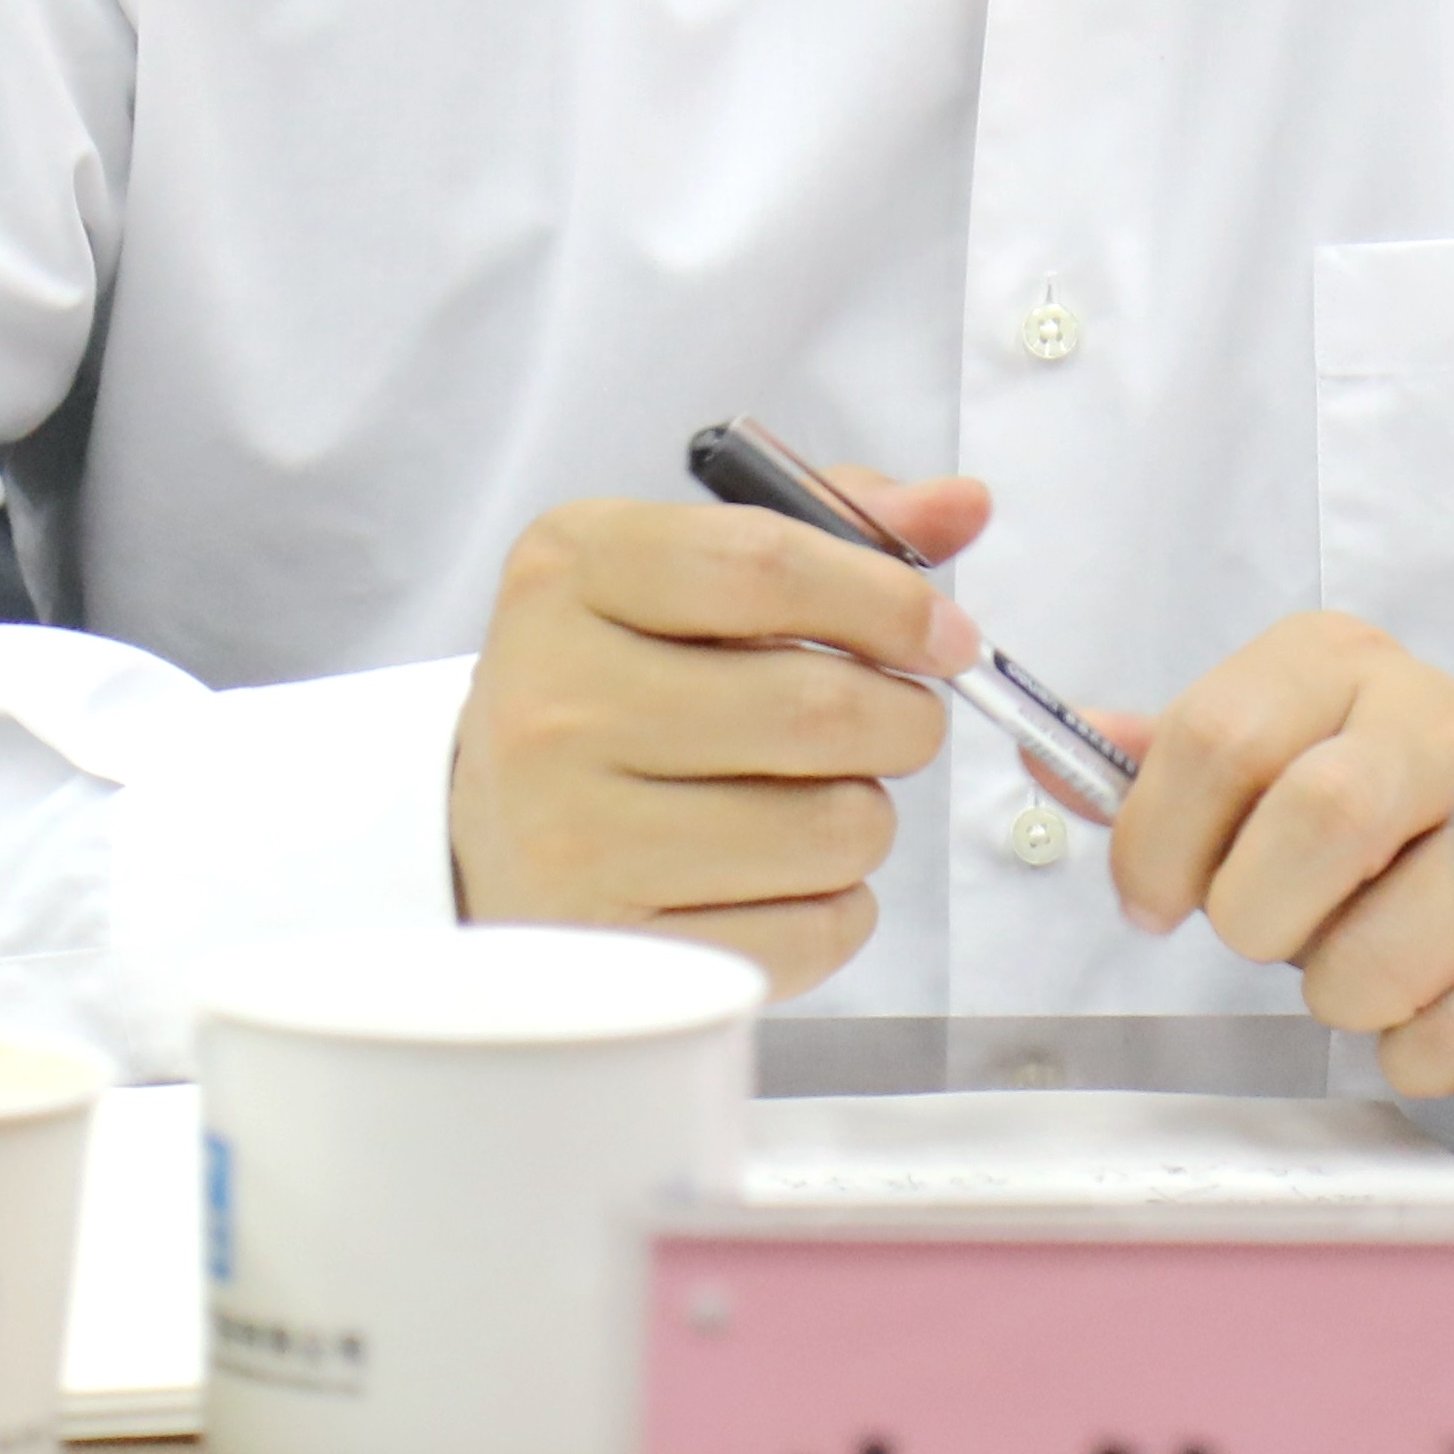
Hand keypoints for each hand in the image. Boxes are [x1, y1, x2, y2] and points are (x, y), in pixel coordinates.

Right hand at [450, 467, 987, 996]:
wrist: (491, 828)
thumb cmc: (617, 686)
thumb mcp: (686, 572)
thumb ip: (830, 530)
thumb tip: (963, 505)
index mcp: (571, 574)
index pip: (765, 565)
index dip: (889, 600)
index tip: (944, 634)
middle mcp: (555, 700)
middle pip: (818, 706)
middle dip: (902, 718)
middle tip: (892, 722)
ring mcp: (575, 833)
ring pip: (835, 828)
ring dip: (866, 814)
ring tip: (812, 798)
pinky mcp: (623, 949)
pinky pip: (815, 932)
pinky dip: (835, 903)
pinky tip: (781, 874)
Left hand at [1099, 613, 1453, 1097]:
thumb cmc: (1372, 802)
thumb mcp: (1270, 752)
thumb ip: (1168, 762)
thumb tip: (1045, 759)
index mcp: (1336, 662)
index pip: (1215, 735)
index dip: (1158, 841)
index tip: (1154, 899)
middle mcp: (1436, 719)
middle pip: (1318, 817)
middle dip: (1257, 912)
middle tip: (1262, 929)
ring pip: (1380, 952)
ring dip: (1339, 990)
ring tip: (1361, 958)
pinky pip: (1447, 1033)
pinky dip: (1409, 1048)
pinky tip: (1427, 1001)